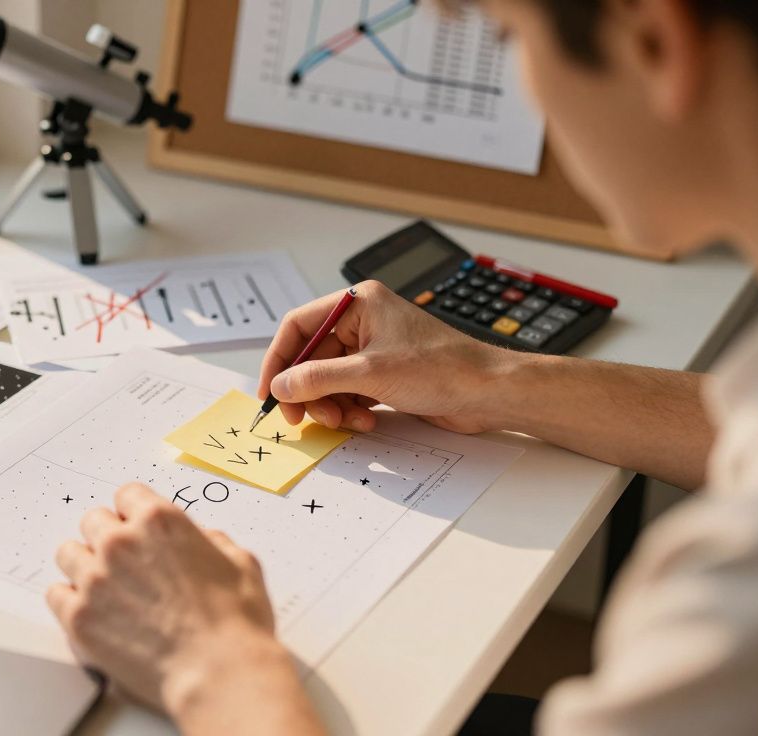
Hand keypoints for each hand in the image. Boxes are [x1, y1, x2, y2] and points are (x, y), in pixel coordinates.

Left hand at [47, 483, 298, 720]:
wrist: (219, 672)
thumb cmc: (235, 624)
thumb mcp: (241, 563)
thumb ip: (213, 541)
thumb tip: (205, 540)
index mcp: (159, 521)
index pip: (126, 495)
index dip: (134, 514)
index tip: (137, 529)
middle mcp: (121, 543)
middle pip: (93, 521)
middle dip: (108, 538)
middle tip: (124, 563)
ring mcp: (96, 579)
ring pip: (68, 554)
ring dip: (84, 566)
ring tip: (105, 588)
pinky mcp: (80, 617)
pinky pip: (55, 594)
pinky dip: (70, 601)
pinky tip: (91, 612)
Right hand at [258, 280, 515, 433]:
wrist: (488, 393)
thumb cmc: (441, 369)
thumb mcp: (370, 374)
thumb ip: (317, 379)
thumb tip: (280, 386)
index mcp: (358, 303)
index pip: (299, 326)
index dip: (279, 359)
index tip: (269, 392)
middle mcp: (363, 321)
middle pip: (312, 357)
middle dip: (308, 391)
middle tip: (304, 419)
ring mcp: (374, 349)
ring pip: (328, 379)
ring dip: (330, 404)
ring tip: (346, 420)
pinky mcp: (384, 374)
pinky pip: (348, 392)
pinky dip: (349, 409)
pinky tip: (365, 420)